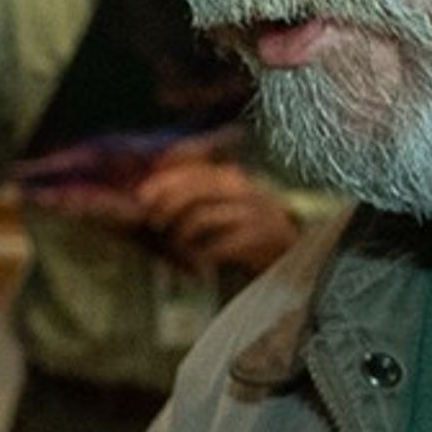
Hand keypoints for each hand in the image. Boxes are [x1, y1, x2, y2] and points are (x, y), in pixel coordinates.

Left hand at [131, 158, 296, 274]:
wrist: (290, 249)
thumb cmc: (245, 224)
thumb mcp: (223, 199)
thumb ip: (194, 191)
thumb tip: (150, 190)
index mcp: (230, 175)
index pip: (190, 169)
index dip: (162, 181)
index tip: (141, 197)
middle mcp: (242, 188)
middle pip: (192, 189)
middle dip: (165, 207)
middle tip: (155, 224)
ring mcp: (251, 211)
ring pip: (199, 217)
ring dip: (180, 236)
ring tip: (179, 247)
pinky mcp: (257, 237)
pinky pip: (215, 245)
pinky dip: (200, 255)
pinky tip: (199, 262)